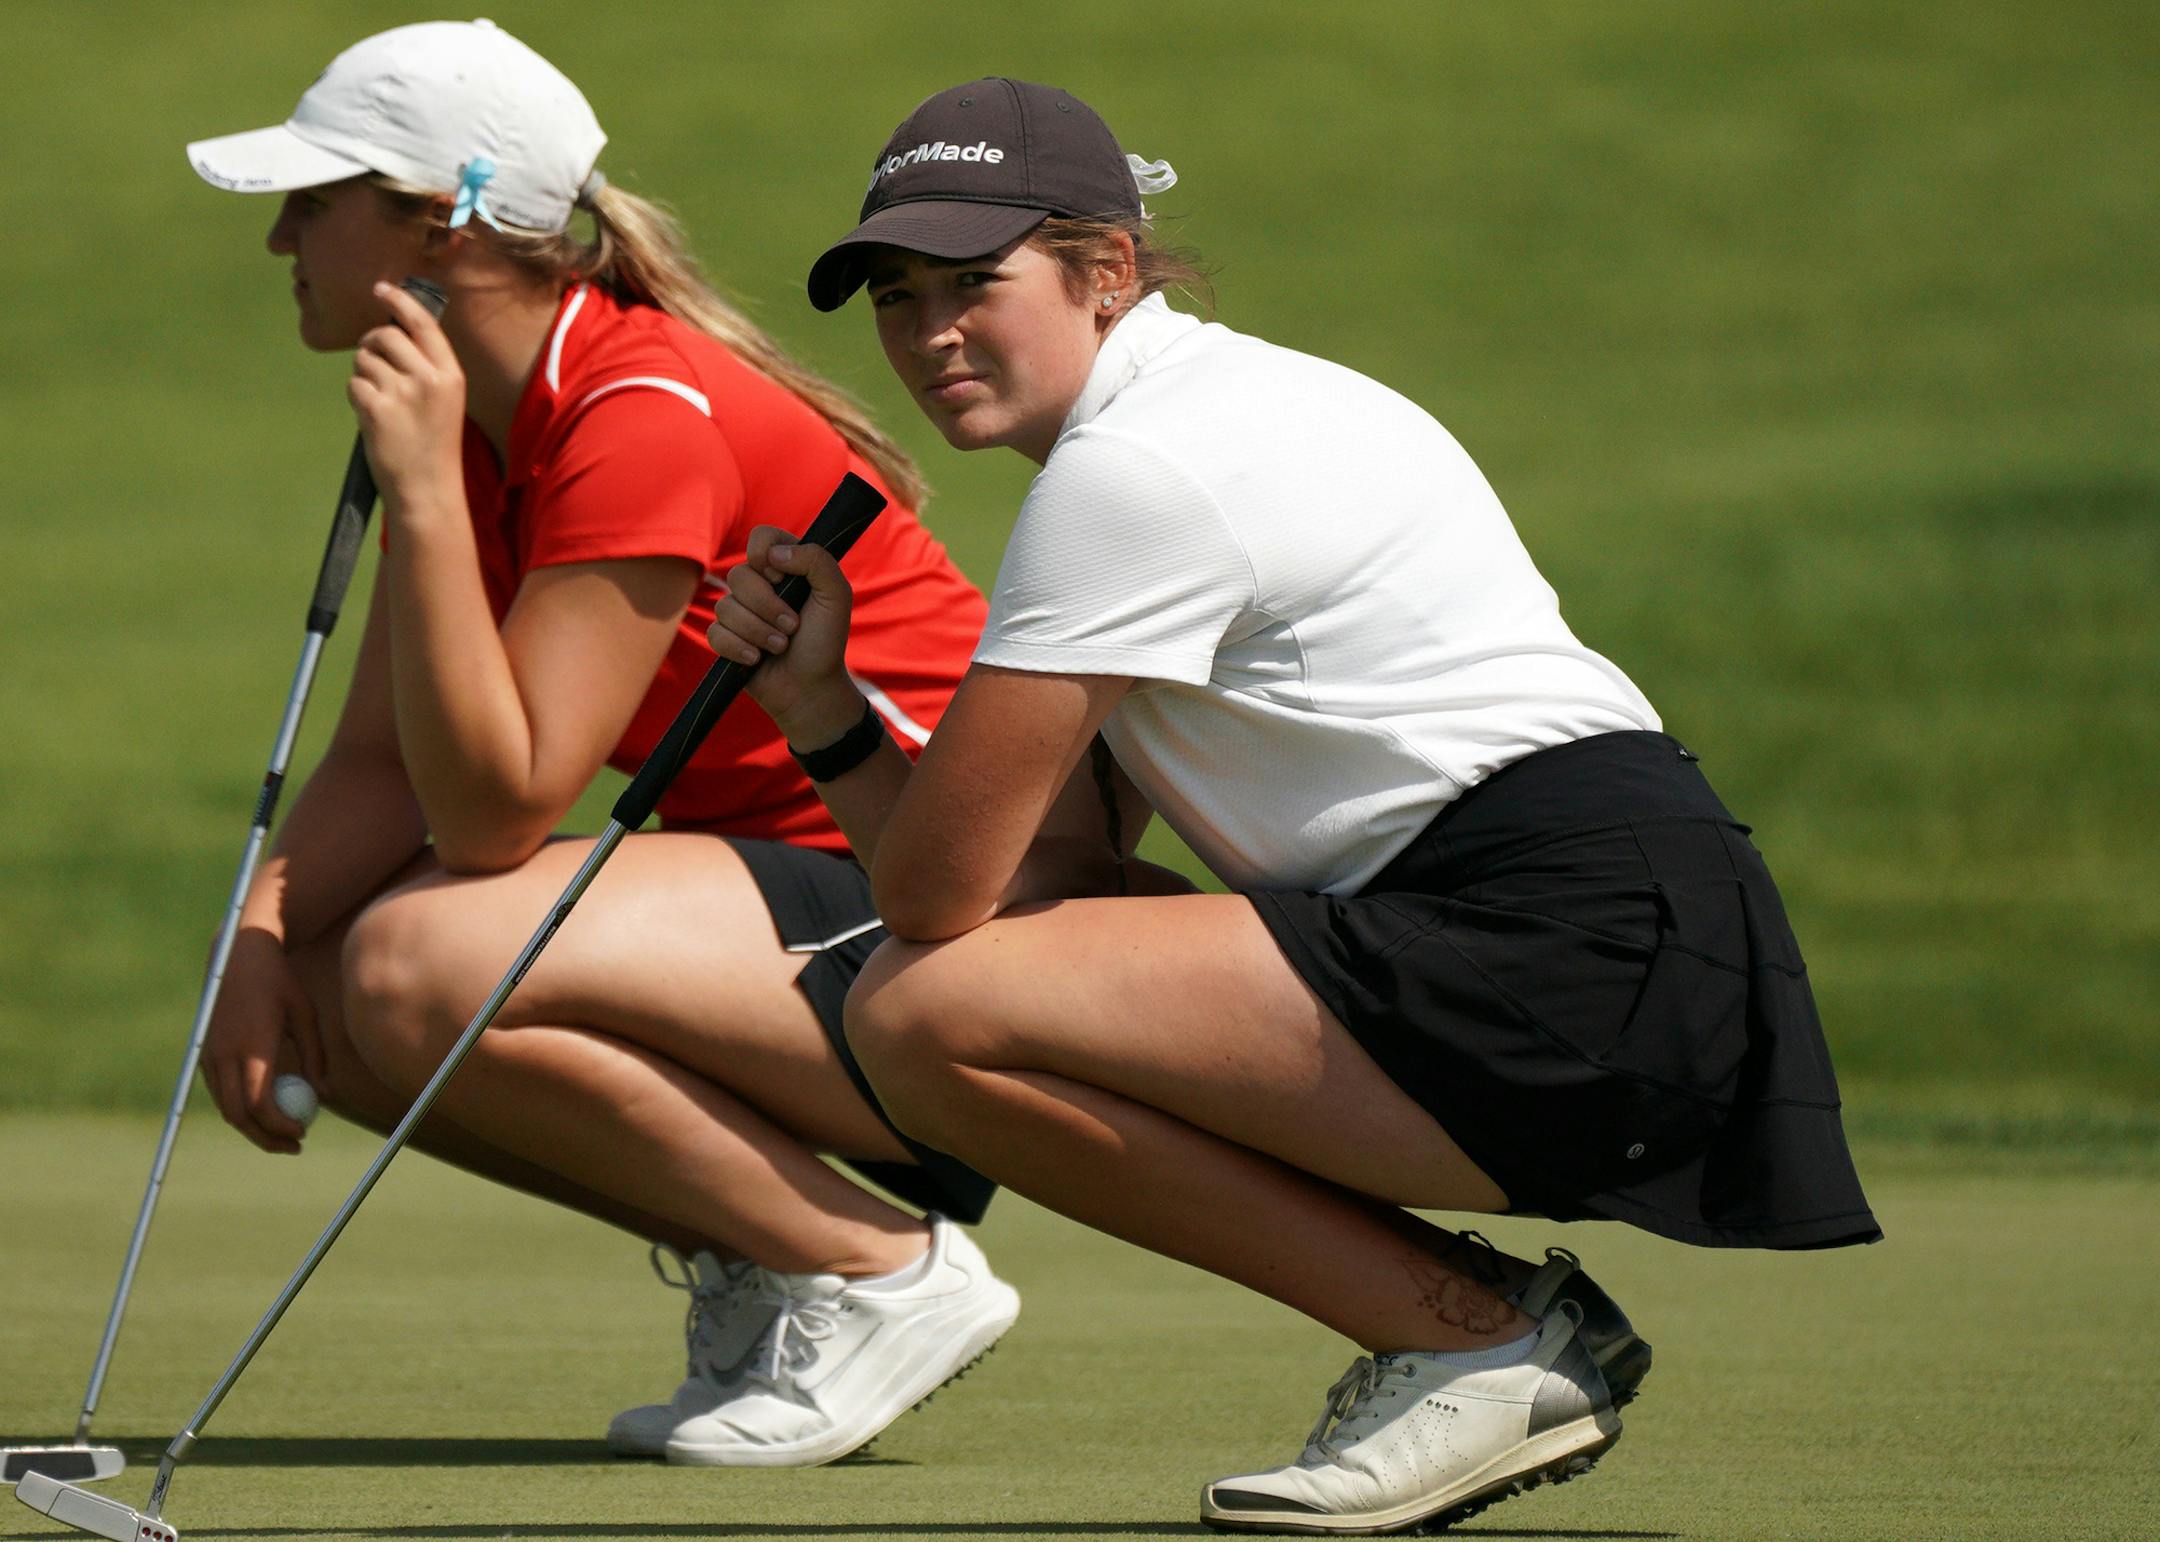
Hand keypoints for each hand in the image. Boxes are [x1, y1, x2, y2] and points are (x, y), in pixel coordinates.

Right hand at [200, 927, 324, 1153]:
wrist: (236, 956)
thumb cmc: (279, 982)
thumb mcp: (305, 1014)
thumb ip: (315, 1056)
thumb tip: (326, 1094)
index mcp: (251, 1046)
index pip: (260, 1103)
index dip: (280, 1125)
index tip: (303, 1133)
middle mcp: (224, 1054)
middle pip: (238, 1115)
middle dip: (265, 1137)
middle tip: (295, 1146)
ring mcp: (209, 1054)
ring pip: (226, 1108)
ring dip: (252, 1127)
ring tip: (284, 1134)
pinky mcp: (203, 1053)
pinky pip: (220, 1092)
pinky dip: (241, 1108)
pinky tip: (266, 1109)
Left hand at [348, 281, 466, 515]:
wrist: (428, 489)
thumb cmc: (434, 446)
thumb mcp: (444, 403)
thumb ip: (426, 369)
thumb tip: (389, 334)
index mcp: (450, 375)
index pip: (423, 324)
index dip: (400, 301)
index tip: (381, 289)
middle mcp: (429, 379)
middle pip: (386, 337)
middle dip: (371, 345)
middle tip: (373, 363)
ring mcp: (402, 393)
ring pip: (364, 360)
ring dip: (364, 375)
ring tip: (381, 403)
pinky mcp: (376, 408)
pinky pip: (354, 384)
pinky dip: (357, 398)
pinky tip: (372, 418)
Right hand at [706, 526, 864, 741]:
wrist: (812, 688)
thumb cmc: (826, 641)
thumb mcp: (836, 596)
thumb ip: (817, 561)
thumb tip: (775, 554)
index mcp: (786, 566)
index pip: (761, 537)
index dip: (764, 554)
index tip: (780, 577)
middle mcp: (759, 585)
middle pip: (739, 575)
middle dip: (767, 606)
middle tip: (792, 626)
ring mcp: (739, 611)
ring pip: (725, 607)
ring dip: (758, 632)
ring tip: (780, 647)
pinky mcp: (725, 638)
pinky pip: (716, 634)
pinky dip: (739, 649)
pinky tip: (757, 660)